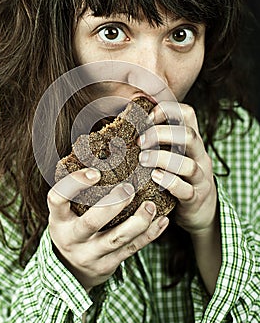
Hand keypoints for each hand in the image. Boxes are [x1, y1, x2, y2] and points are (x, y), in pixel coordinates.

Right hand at [48, 168, 168, 290]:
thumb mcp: (65, 213)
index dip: (74, 184)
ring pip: (117, 239)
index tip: (94, 172)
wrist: (71, 270)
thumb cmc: (72, 228)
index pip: (57, 199)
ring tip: (151, 205)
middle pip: (91, 222)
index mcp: (59, 220)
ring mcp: (91, 254)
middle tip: (129, 188)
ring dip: (137, 222)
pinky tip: (162, 220)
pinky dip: (149, 235)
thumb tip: (100, 151)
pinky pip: (132, 249)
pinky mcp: (109, 264)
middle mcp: (72, 238)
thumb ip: (78, 192)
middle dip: (112, 205)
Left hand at [138, 102, 216, 234]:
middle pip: (189, 135)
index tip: (145, 118)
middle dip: (162, 134)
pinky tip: (154, 178)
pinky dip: (169, 182)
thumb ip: (158, 141)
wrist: (201, 212)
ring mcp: (200, 178)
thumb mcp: (173, 155)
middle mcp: (200, 156)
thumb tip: (122, 125)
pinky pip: (186, 190)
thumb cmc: (178, 177)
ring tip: (143, 160)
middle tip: (139, 141)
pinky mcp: (196, 198)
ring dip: (162, 159)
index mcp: (192, 142)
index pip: (188, 114)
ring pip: (188, 164)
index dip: (167, 110)